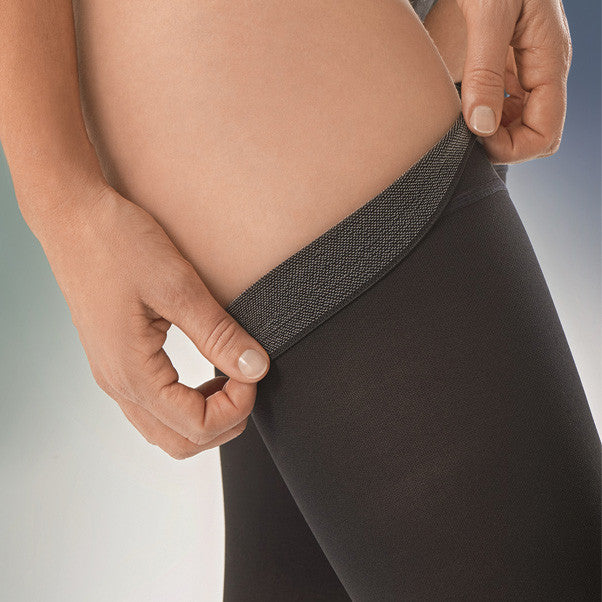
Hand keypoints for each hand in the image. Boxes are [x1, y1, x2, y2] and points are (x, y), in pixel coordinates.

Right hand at [33, 182, 269, 459]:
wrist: (72, 217)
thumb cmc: (116, 244)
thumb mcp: (177, 286)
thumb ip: (218, 333)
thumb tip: (256, 368)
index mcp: (132, 373)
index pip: (195, 426)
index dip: (237, 407)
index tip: (253, 372)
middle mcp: (118, 384)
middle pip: (180, 442)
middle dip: (223, 422)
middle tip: (246, 382)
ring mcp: (113, 375)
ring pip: (165, 429)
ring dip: (204, 415)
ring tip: (229, 378)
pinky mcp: (116, 361)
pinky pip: (153, 406)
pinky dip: (186, 402)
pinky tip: (204, 372)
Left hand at [456, 0, 571, 163]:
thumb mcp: (490, 15)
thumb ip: (486, 72)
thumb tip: (481, 126)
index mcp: (549, 62)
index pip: (544, 134)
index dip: (511, 149)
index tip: (475, 140)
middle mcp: (541, 71)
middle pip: (534, 134)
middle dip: (502, 145)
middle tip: (464, 136)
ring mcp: (525, 68)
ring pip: (517, 123)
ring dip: (491, 133)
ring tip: (459, 123)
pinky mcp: (506, 63)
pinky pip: (503, 104)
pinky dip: (484, 114)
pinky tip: (461, 106)